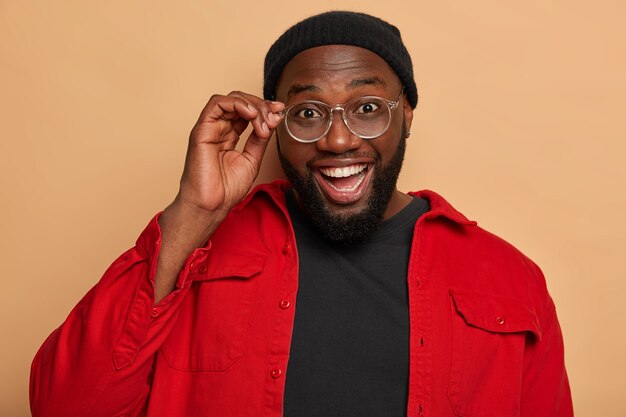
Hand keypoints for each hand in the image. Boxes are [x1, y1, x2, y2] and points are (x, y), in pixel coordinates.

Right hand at [154, 92, 283, 302]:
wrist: (211, 206)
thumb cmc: (226, 189)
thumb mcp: (252, 160)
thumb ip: (260, 139)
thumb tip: (272, 120)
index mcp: (229, 136)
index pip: (246, 111)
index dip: (264, 108)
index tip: (280, 111)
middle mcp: (218, 129)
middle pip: (240, 102)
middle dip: (261, 106)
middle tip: (274, 117)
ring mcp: (209, 128)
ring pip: (230, 99)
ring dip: (252, 105)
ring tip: (263, 121)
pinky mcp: (201, 130)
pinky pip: (216, 104)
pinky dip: (236, 104)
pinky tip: (250, 115)